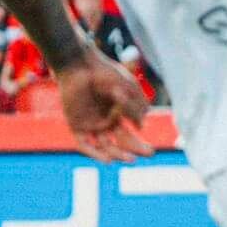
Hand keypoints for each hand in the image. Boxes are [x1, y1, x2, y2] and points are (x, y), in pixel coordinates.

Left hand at [54, 47, 153, 162]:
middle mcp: (103, 121)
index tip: (150, 148)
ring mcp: (89, 124)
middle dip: (135, 149)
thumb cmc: (106, 73)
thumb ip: (136, 106)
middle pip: (120, 141)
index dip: (139, 142)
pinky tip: (108, 160)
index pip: (129, 134)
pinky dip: (95, 153)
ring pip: (104, 145)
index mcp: (116, 114)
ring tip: (131, 159)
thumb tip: (142, 127)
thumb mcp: (128, 89)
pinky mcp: (76, 125)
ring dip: (118, 154)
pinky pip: (85, 144)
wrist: (81, 65)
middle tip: (150, 153)